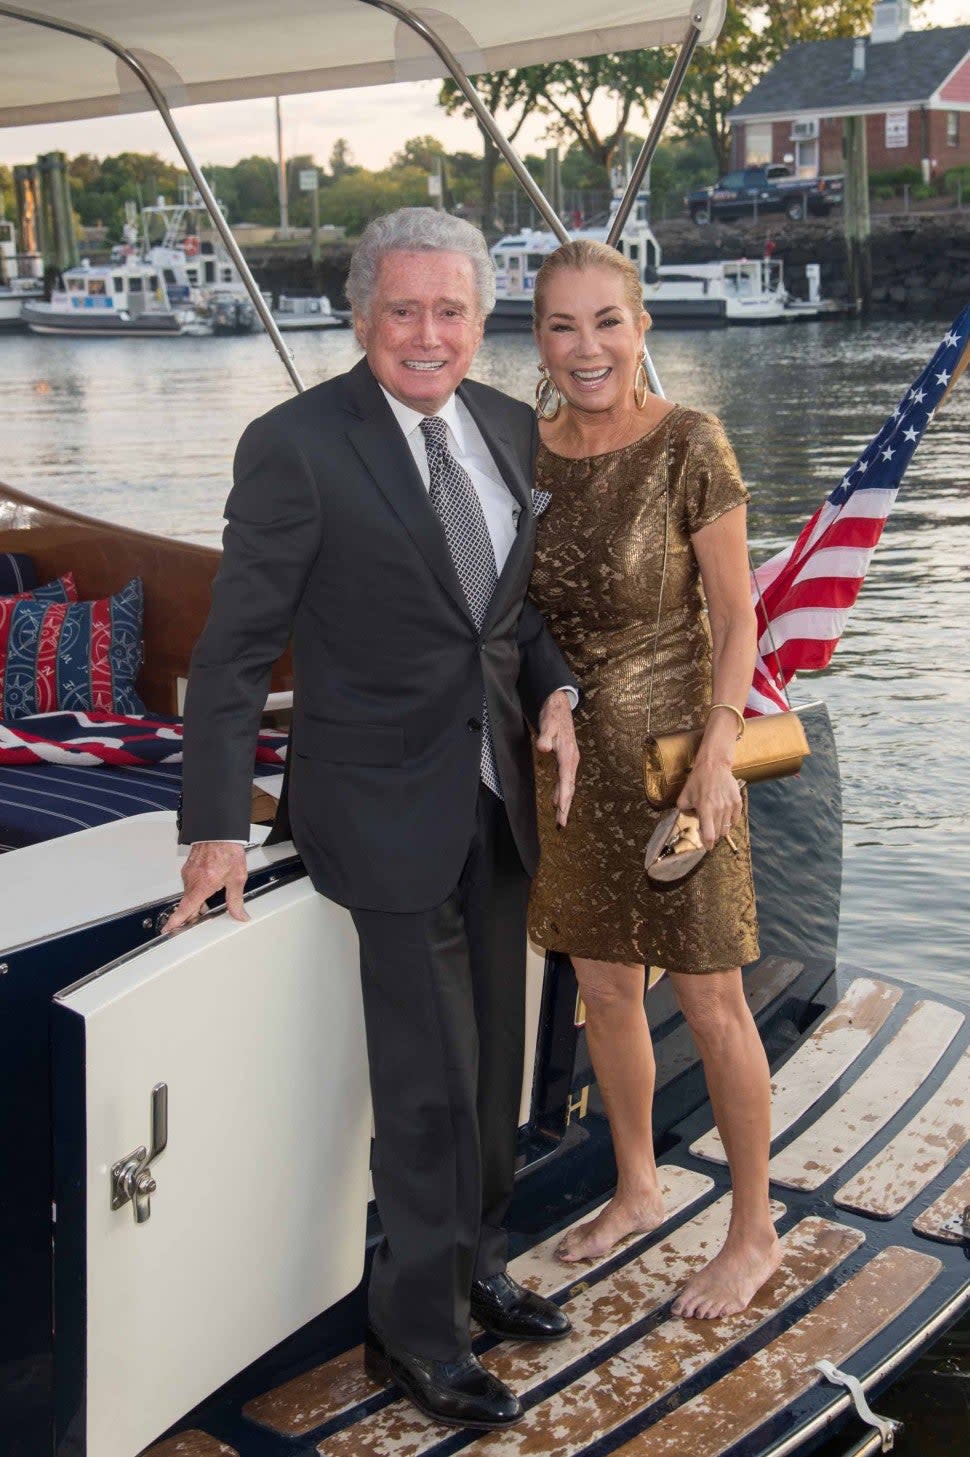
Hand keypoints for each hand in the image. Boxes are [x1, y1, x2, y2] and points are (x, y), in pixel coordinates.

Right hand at [165, 842, 249, 932]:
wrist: (221, 831)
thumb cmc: (228, 850)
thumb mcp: (237, 878)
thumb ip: (236, 900)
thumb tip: (239, 915)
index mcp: (202, 885)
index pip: (185, 908)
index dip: (176, 921)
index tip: (168, 929)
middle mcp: (191, 879)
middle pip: (188, 903)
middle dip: (193, 912)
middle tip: (200, 916)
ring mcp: (188, 872)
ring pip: (190, 892)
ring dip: (197, 898)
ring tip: (211, 896)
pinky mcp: (188, 866)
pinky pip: (190, 882)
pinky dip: (197, 887)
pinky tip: (208, 883)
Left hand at [536, 689, 578, 826]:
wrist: (559, 705)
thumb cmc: (553, 715)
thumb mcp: (548, 724)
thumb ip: (545, 737)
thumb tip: (543, 748)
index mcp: (568, 754)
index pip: (566, 780)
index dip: (564, 797)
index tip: (561, 811)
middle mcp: (571, 760)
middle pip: (569, 787)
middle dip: (565, 806)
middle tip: (561, 823)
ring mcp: (570, 760)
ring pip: (568, 785)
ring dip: (563, 801)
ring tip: (560, 818)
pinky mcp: (566, 759)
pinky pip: (564, 780)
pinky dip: (560, 792)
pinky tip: (555, 800)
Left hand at [677, 759, 741, 849]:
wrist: (714, 766)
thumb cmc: (698, 780)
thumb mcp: (684, 796)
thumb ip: (684, 811)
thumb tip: (689, 820)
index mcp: (705, 809)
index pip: (709, 834)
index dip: (708, 844)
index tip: (707, 847)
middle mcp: (719, 810)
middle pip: (719, 833)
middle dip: (713, 836)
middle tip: (709, 832)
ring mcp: (730, 806)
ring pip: (727, 828)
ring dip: (721, 829)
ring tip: (715, 822)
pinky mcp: (737, 802)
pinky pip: (735, 819)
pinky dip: (730, 822)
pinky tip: (723, 817)